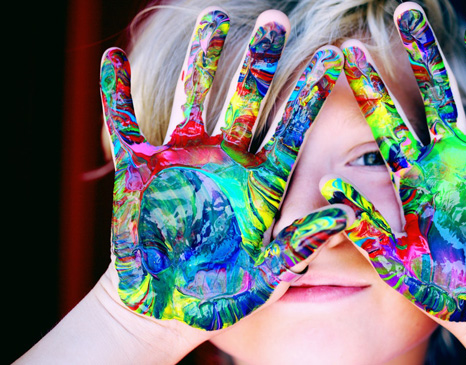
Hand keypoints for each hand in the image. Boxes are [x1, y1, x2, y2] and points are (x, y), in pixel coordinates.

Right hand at [101, 8, 343, 329]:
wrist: (170, 301)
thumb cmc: (225, 289)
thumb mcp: (268, 271)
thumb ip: (304, 240)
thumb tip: (349, 212)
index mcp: (261, 180)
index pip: (292, 128)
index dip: (310, 94)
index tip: (333, 55)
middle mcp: (226, 158)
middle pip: (247, 99)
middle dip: (259, 60)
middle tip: (275, 19)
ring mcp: (183, 157)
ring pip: (195, 96)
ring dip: (201, 58)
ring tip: (213, 16)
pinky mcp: (139, 167)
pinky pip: (124, 123)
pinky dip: (115, 95)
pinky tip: (111, 60)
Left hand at [322, 5, 465, 321]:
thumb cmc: (441, 287)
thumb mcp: (395, 257)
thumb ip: (364, 222)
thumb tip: (324, 189)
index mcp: (418, 173)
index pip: (387, 120)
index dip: (368, 86)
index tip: (344, 52)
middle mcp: (454, 156)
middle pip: (435, 92)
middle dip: (422, 52)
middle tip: (406, 9)